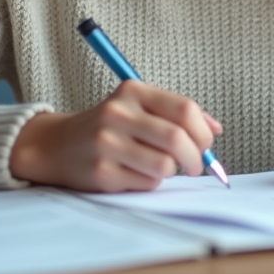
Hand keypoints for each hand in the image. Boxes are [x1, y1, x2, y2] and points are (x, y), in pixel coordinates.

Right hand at [8, 80, 221, 192]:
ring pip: (164, 165)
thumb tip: (216, 129)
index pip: (184, 109)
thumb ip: (177, 113)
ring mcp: (107, 143)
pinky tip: (136, 173)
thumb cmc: (109, 126)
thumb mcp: (139, 107)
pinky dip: (150, 182)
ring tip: (160, 167)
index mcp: (133, 91)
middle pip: (177, 139)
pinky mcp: (101, 171)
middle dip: (195, 158)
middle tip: (194, 166)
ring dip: (171, 171)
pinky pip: (146, 183)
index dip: (203, 132)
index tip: (205, 144)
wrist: (57, 145)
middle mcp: (118, 113)